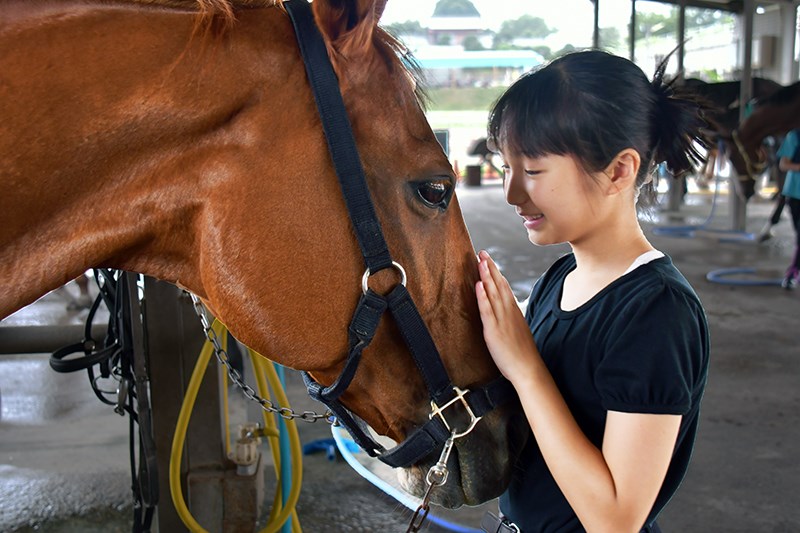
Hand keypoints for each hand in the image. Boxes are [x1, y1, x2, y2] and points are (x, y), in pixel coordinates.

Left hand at [475, 250, 539, 382]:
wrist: (529, 370)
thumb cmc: (522, 353)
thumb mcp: (516, 330)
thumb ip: (509, 318)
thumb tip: (502, 310)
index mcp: (513, 311)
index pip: (504, 286)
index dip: (496, 272)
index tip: (488, 259)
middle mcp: (508, 312)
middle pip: (499, 285)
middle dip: (490, 267)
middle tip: (482, 252)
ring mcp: (502, 320)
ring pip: (493, 293)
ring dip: (486, 276)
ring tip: (480, 260)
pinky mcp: (494, 331)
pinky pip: (487, 311)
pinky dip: (482, 296)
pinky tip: (478, 284)